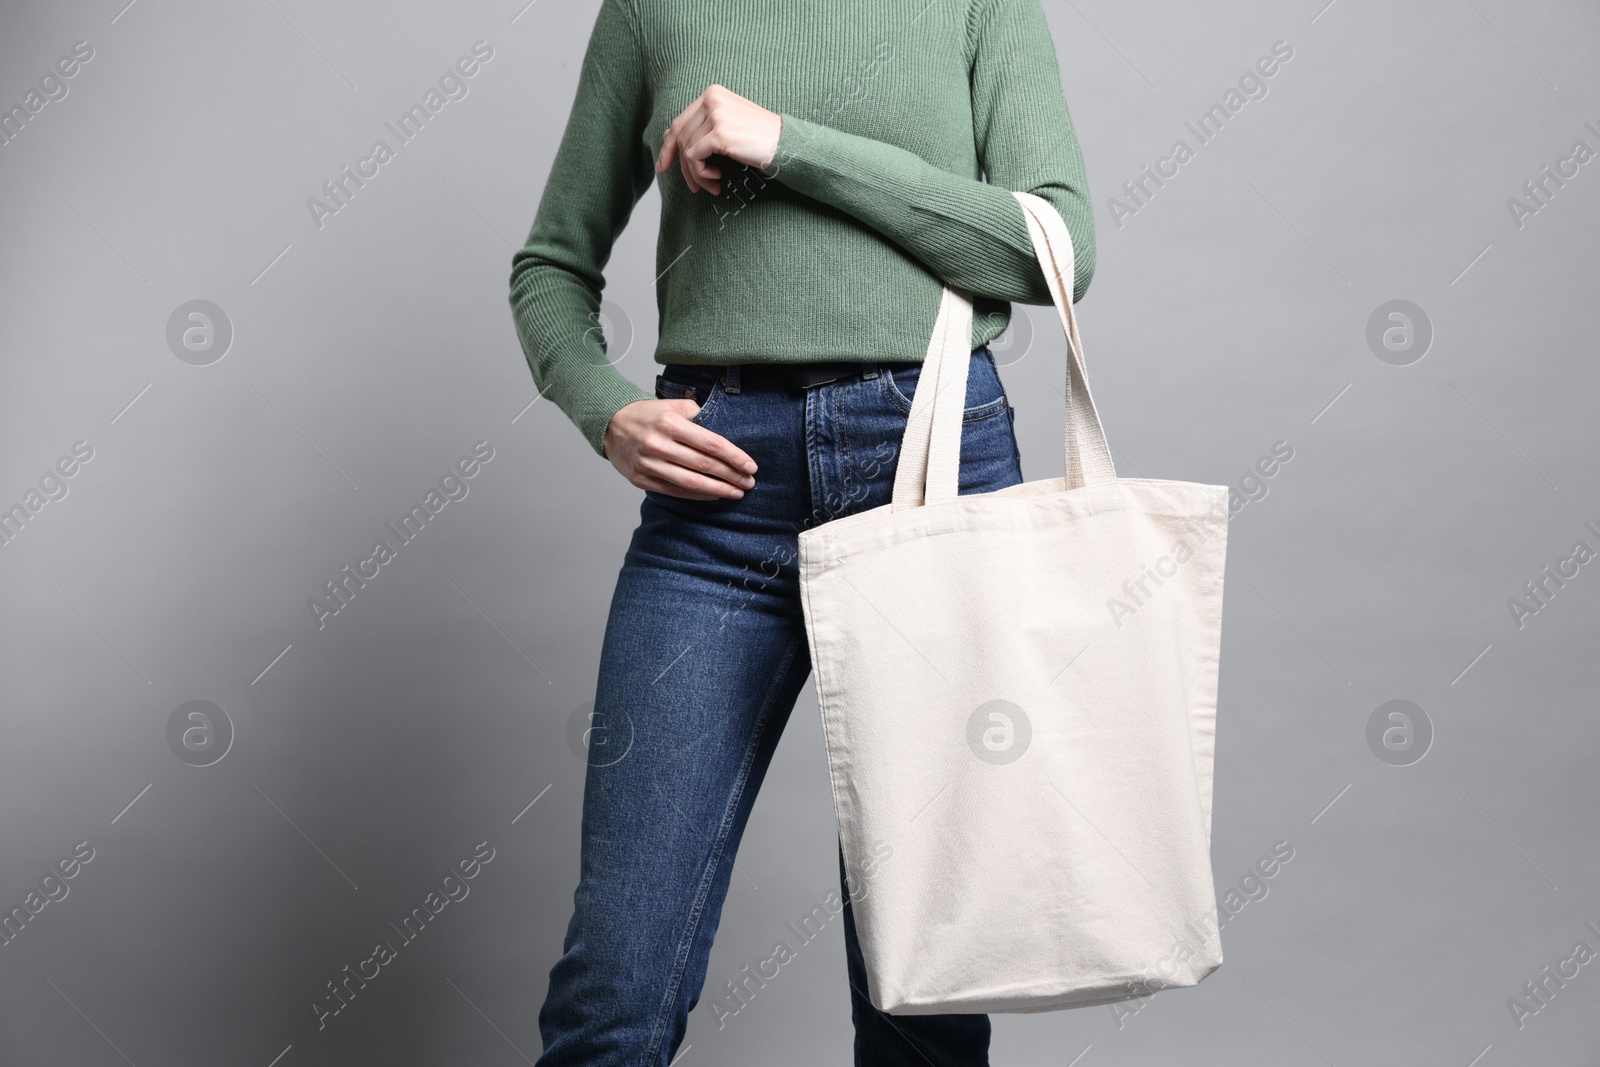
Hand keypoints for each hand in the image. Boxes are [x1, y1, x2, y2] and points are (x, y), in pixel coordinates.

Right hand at [604, 398, 757, 499]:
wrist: (610, 425)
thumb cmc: (648, 415)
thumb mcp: (672, 406)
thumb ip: (698, 415)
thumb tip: (726, 433)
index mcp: (669, 423)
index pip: (711, 443)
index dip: (734, 457)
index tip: (751, 466)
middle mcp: (658, 444)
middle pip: (704, 465)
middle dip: (731, 476)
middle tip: (749, 482)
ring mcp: (649, 464)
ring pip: (691, 483)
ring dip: (718, 490)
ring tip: (736, 493)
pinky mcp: (642, 479)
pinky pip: (675, 492)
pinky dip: (697, 495)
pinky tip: (713, 495)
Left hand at [656, 84, 781, 195]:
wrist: (786, 145)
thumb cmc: (760, 139)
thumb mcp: (727, 127)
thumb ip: (700, 127)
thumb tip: (667, 135)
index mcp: (713, 93)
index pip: (680, 122)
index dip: (668, 146)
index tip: (663, 167)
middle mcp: (712, 99)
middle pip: (680, 137)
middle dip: (682, 166)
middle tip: (693, 187)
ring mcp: (715, 114)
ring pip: (686, 150)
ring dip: (696, 174)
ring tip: (712, 184)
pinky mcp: (719, 133)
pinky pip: (694, 158)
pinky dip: (701, 174)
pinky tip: (716, 178)